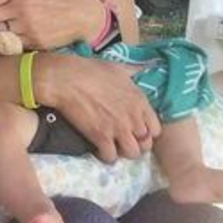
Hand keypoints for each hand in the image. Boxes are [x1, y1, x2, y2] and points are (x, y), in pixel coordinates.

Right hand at [35, 53, 161, 162]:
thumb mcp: (119, 67)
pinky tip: (99, 149)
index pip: (155, 130)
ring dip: (122, 152)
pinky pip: (110, 157)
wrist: (67, 80)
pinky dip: (105, 156)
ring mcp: (118, 128)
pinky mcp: (101, 136)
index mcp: (139, 101)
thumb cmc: (91, 70)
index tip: (135, 130)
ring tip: (112, 147)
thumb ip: (135, 71)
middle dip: (135, 145)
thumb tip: (147, 66)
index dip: (146, 132)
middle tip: (123, 141)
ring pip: (131, 153)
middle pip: (145, 145)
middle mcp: (133, 117)